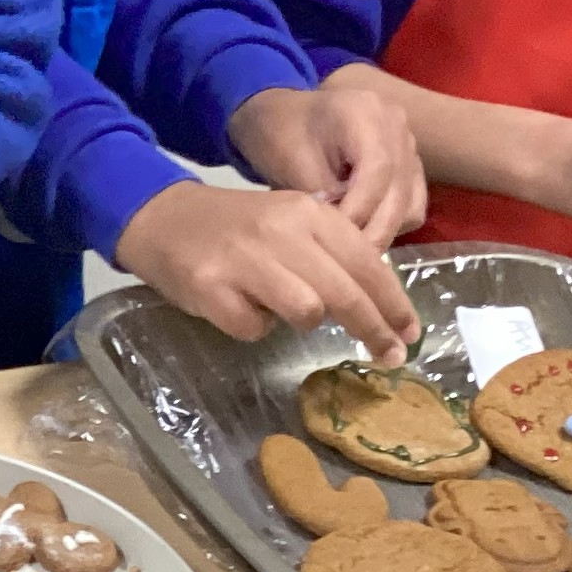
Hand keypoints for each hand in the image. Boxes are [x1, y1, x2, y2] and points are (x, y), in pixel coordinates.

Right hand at [113, 182, 419, 362]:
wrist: (161, 217)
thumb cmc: (237, 228)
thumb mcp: (290, 223)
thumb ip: (332, 254)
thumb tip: (380, 305)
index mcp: (308, 213)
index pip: (368, 263)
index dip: (394, 304)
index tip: (410, 334)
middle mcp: (281, 232)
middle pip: (346, 293)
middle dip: (374, 330)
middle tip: (389, 358)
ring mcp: (245, 260)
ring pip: (307, 311)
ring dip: (303, 321)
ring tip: (281, 309)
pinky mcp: (211, 288)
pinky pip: (254, 328)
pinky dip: (253, 326)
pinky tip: (238, 306)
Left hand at [227, 78, 429, 246]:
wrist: (284, 117)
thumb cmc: (279, 134)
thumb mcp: (291, 163)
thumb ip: (321, 197)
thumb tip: (345, 235)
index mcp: (365, 112)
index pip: (378, 170)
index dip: (359, 210)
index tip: (333, 239)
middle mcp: (396, 125)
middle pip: (399, 190)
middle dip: (372, 231)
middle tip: (342, 261)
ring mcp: (408, 145)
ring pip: (410, 204)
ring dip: (382, 231)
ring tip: (347, 250)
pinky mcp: (410, 166)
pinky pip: (411, 205)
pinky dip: (389, 224)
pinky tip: (359, 234)